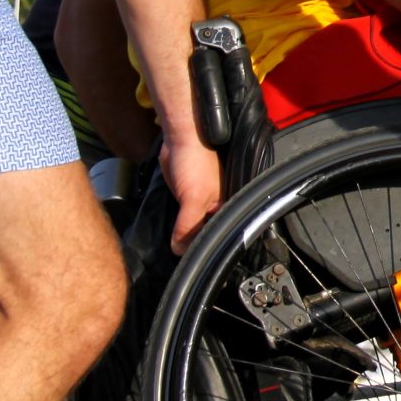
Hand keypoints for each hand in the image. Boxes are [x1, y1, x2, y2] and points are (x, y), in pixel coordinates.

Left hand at [160, 136, 224, 253]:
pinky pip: (184, 217)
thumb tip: (180, 251)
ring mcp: (202, 202)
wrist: (180, 138)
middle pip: (207, 233)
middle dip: (194, 243)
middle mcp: (218, 206)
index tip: (196, 262)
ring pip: (194, 226)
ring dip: (184, 234)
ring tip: (176, 247)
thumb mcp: (193, 198)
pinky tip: (172, 232)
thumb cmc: (195, 160)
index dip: (210, 248)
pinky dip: (177, 224)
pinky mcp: (187, 197)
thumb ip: (188, 226)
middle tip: (184, 258)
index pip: (221, 235)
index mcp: (229, 206)